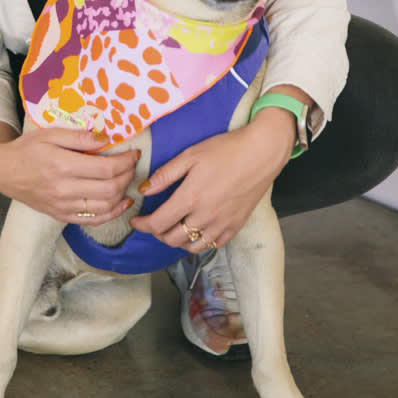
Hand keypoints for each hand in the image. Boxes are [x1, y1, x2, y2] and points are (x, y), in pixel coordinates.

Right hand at [0, 120, 138, 224]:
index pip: (106, 168)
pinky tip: (120, 202)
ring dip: (123, 193)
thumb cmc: (26, 149)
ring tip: (127, 180)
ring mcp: (62, 206)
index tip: (133, 153)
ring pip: (105, 206)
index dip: (126, 162)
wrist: (2, 171)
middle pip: (110, 188)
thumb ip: (79, 137)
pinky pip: (92, 220)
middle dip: (128, 176)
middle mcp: (64, 189)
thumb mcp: (50, 133)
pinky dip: (111, 213)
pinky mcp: (61, 216)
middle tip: (132, 164)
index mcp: (62, 166)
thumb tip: (106, 139)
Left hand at [129, 106, 295, 249]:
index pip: (157, 224)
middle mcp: (205, 217)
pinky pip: (213, 245)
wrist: (261, 153)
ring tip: (173, 228)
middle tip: (154, 222)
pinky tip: (196, 230)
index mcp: (190, 198)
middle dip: (157, 233)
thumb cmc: (225, 150)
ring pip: (191, 247)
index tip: (136, 220)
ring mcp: (222, 224)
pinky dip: (200, 243)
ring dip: (177, 241)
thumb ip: (165, 175)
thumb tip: (144, 189)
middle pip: (172, 239)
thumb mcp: (190, 155)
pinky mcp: (236, 226)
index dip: (142, 225)